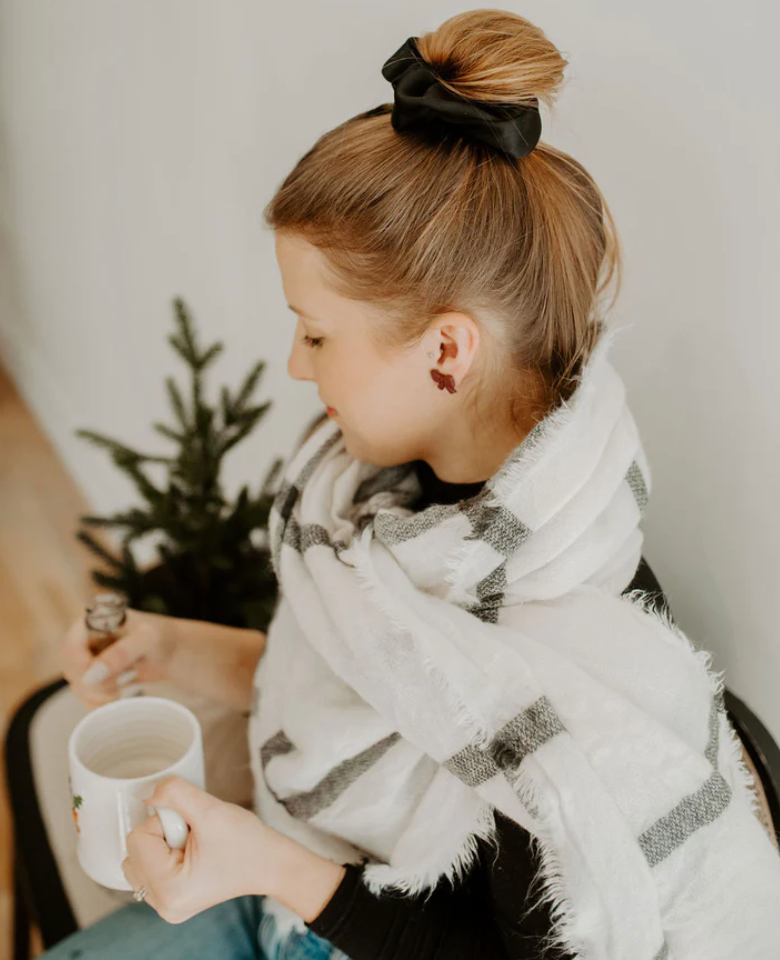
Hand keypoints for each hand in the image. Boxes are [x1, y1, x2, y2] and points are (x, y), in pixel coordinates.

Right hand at [62, 607, 176, 709]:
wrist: (171, 651)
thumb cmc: (162, 637)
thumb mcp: (147, 640)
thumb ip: (121, 654)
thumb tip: (91, 675)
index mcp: (94, 620)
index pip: (71, 648)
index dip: (82, 667)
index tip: (105, 677)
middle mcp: (85, 638)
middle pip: (72, 670)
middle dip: (97, 683)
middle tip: (123, 680)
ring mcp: (87, 658)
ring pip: (77, 686)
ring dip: (101, 694)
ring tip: (125, 683)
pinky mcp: (93, 675)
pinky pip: (84, 696)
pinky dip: (100, 702)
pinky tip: (118, 696)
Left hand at [121, 776, 278, 922]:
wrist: (270, 863)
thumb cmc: (246, 841)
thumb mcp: (210, 810)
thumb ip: (174, 794)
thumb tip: (145, 794)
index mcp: (169, 890)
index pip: (136, 839)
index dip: (164, 822)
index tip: (193, 827)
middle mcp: (162, 905)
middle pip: (133, 851)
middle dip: (162, 834)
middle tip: (194, 837)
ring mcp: (165, 906)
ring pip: (137, 859)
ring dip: (162, 843)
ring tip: (193, 846)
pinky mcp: (170, 900)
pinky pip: (147, 868)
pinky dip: (165, 853)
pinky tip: (191, 854)